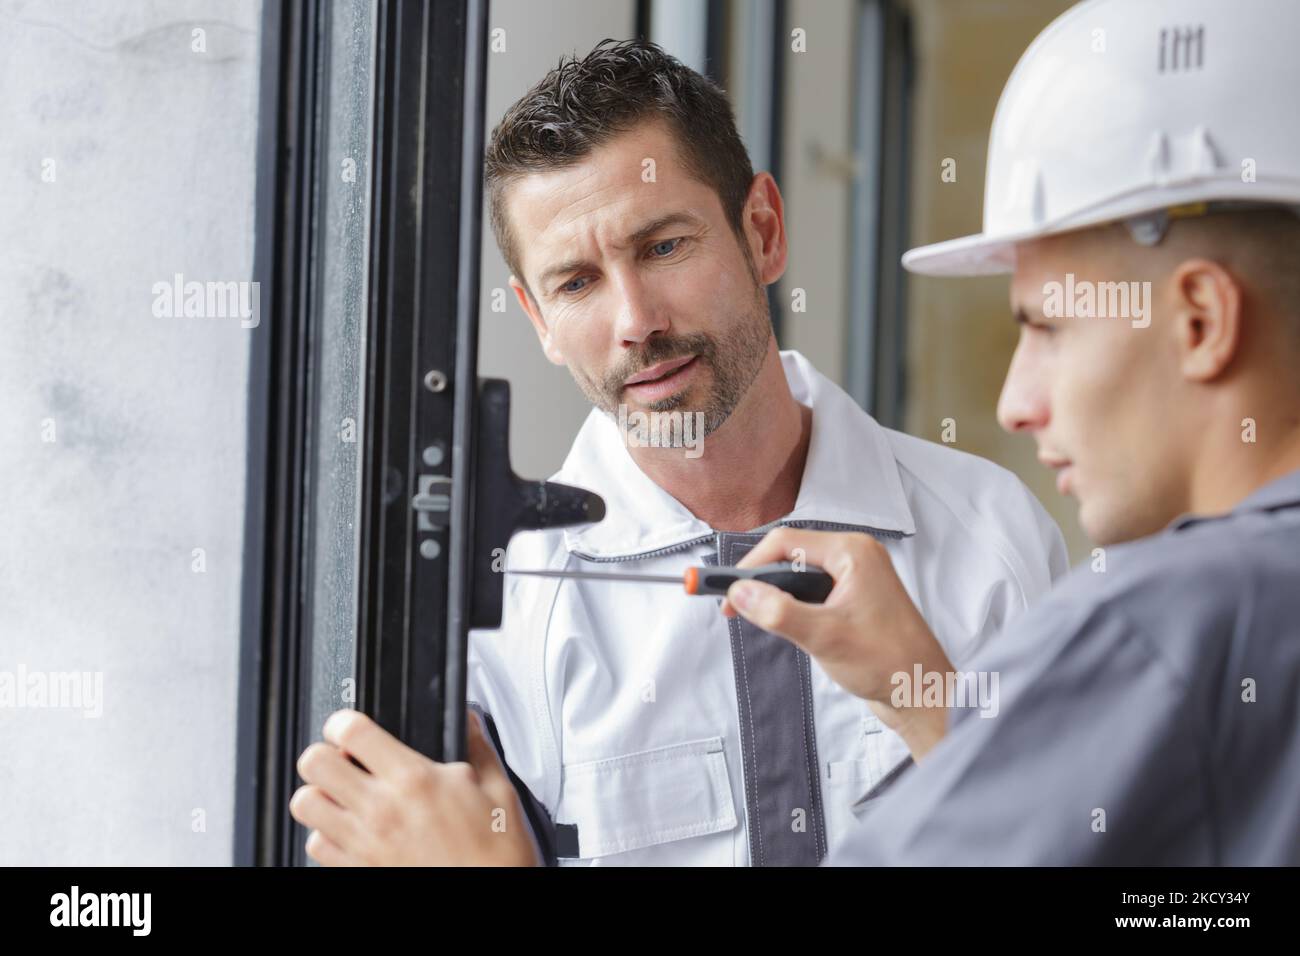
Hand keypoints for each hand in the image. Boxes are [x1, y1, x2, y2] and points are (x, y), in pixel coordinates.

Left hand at [290, 708, 542, 865]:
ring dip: (320, 793)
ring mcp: (364, 842)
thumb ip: (477, 745)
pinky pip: (315, 844)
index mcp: (414, 779)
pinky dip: (325, 833)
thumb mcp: (498, 788)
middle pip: (313, 763)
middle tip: (343, 758)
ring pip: (304, 804)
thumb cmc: (496, 854)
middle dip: (325, 753)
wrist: (494, 895)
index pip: (350, 731)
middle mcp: (381, 809)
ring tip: (342, 793)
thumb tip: (466, 718)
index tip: (350, 725)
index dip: (343, 720)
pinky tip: (349, 828)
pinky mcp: (357, 869)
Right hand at [719, 527, 951, 759]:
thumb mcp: (824, 637)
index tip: (727, 594)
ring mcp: (857, 579)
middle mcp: (856, 558)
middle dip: (761, 580)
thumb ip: (777, 612)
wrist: (924, 694)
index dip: (751, 566)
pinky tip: (787, 627)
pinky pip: (814, 592)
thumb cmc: (889, 663)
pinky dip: (794, 607)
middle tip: (735, 609)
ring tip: (758, 620)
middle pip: (791, 554)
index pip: (786, 542)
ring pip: (801, 575)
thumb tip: (738, 594)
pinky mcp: (856, 600)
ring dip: (777, 595)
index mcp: (853, 552)